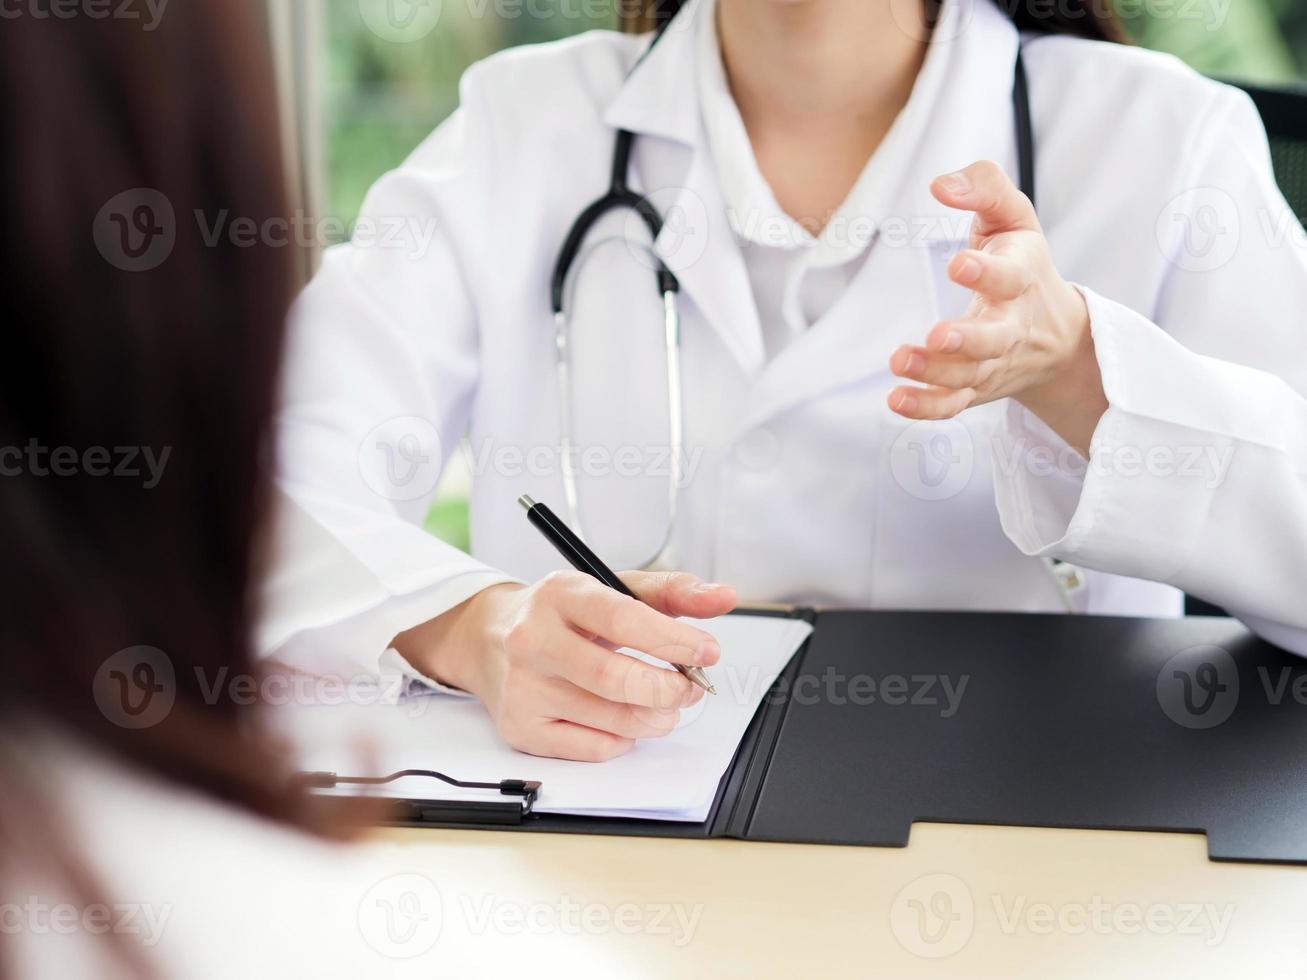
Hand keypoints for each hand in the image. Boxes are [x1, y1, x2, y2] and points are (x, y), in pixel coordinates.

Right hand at [394, 572, 737, 761]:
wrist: (487, 637)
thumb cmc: (561, 614)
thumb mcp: (612, 588)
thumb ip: (672, 592)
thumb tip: (722, 598)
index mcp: (560, 594)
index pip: (624, 619)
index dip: (675, 640)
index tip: (707, 651)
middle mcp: (533, 640)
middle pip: (617, 678)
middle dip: (669, 689)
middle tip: (690, 687)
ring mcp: (523, 688)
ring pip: (610, 719)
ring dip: (655, 718)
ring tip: (666, 706)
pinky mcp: (520, 728)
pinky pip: (592, 748)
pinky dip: (623, 740)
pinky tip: (626, 722)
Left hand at [887, 160, 1107, 455]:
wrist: (1058, 337)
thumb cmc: (1023, 264)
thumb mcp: (1015, 219)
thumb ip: (985, 189)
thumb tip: (941, 185)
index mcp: (1022, 278)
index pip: (1009, 276)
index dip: (986, 271)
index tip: (959, 264)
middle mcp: (1011, 326)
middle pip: (994, 339)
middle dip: (967, 340)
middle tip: (937, 336)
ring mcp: (993, 363)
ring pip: (969, 375)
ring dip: (934, 373)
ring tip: (900, 361)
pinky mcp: (976, 389)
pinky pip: (953, 404)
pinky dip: (926, 407)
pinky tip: (896, 400)